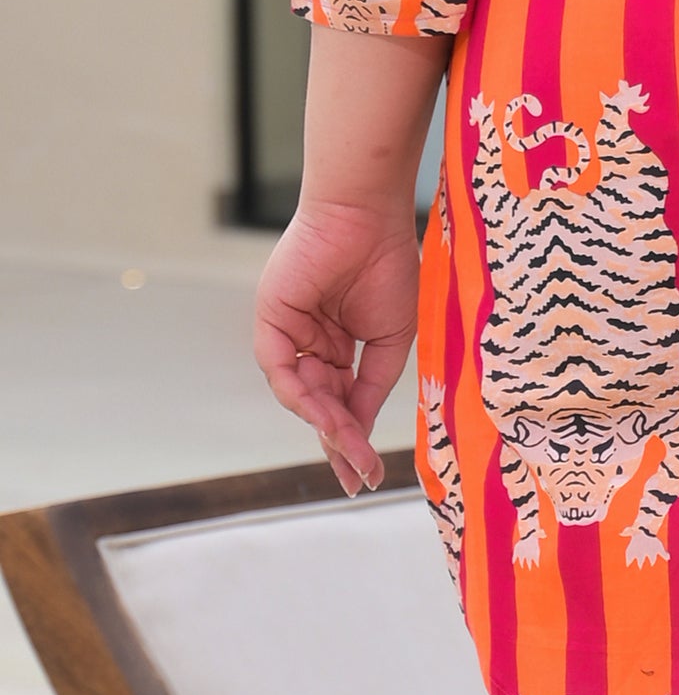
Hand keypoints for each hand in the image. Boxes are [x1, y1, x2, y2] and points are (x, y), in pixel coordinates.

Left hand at [254, 199, 420, 495]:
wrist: (368, 216)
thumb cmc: (387, 265)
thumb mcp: (391, 338)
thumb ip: (373, 385)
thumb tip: (359, 430)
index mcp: (339, 345)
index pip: (341, 401)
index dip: (353, 438)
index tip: (367, 475)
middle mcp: (311, 344)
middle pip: (320, 405)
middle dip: (338, 443)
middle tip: (355, 479)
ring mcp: (289, 335)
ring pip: (303, 395)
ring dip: (327, 424)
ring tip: (352, 449)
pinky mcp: (271, 322)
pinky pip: (283, 372)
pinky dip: (304, 396)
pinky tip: (328, 415)